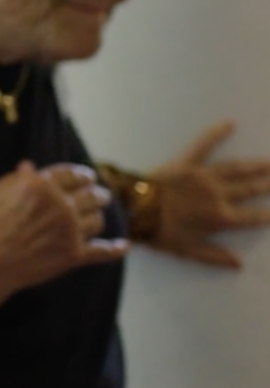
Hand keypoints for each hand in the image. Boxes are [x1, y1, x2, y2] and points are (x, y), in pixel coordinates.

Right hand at [0, 161, 125, 332]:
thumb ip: (12, 180)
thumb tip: (28, 167)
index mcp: (39, 185)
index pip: (70, 174)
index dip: (81, 174)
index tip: (87, 176)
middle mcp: (59, 205)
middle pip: (91, 194)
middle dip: (97, 193)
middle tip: (100, 195)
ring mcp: (70, 231)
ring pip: (97, 219)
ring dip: (98, 216)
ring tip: (97, 217)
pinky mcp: (74, 256)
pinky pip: (103, 251)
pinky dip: (116, 249)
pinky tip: (124, 245)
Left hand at [142, 121, 269, 267]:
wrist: (132, 209)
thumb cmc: (159, 232)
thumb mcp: (188, 251)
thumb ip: (215, 256)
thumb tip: (239, 264)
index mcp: (221, 218)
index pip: (255, 217)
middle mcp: (218, 195)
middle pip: (252, 189)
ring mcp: (203, 176)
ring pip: (237, 168)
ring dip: (256, 165)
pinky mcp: (186, 162)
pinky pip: (203, 145)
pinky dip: (215, 133)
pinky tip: (229, 123)